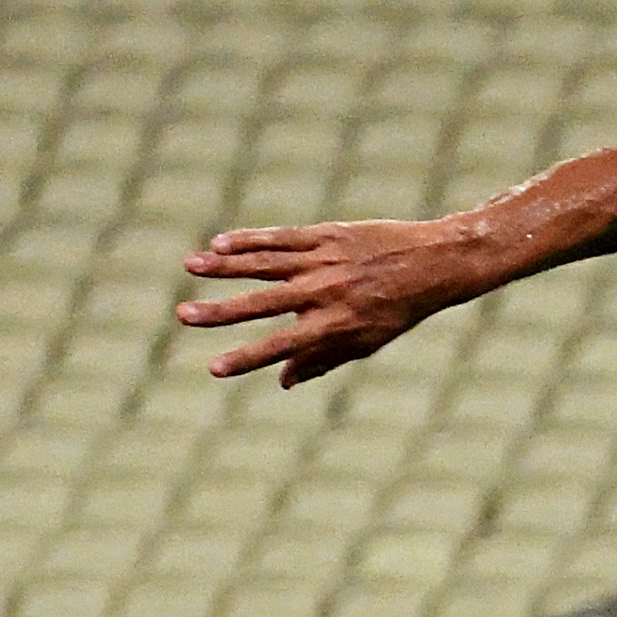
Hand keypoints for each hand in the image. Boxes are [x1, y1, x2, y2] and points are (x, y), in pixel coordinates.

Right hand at [177, 216, 498, 386]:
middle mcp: (326, 293)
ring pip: (264, 263)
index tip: (214, 368)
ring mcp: (324, 261)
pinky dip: (250, 240)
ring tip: (189, 266)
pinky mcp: (326, 235)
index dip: (248, 358)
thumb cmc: (398, 310)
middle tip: (183, 317)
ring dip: (224, 265)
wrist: (433, 263)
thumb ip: (323, 359)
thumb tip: (283, 381)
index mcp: (336, 325)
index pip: (283, 346)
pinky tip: (220, 243)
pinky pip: (280, 238)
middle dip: (221, 312)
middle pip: (263, 303)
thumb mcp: (368, 342)